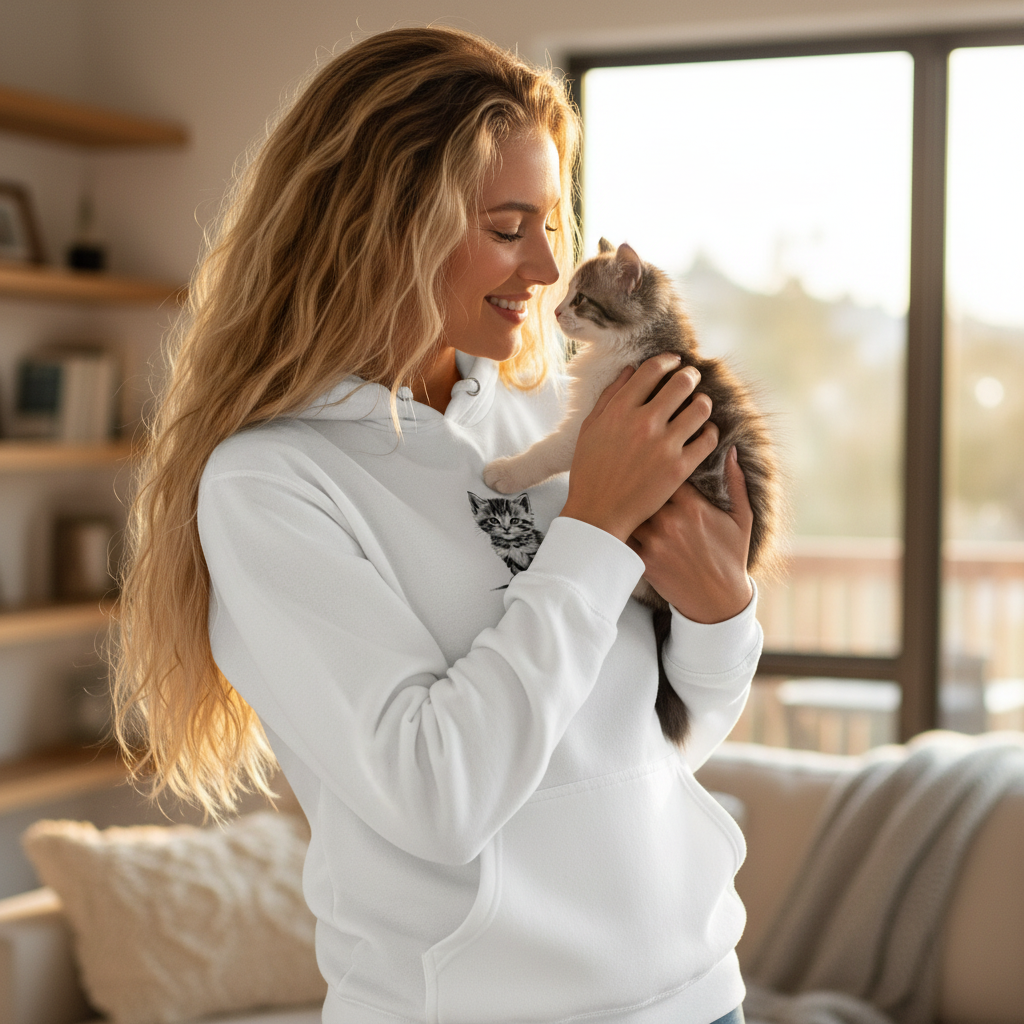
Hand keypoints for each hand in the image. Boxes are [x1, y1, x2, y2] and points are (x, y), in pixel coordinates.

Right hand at [560, 354, 718, 543]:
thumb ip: (609, 397)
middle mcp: (644, 422)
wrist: (598, 514)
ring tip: (700, 405)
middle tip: (692, 379)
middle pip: (682, 382)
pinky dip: (710, 432)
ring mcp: (664, 445)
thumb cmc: (590, 471)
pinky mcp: (679, 468)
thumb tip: (631, 370)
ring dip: (703, 402)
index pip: (652, 369)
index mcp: (620, 410)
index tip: (674, 361)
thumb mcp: (590, 429)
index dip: (667, 360)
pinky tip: (704, 432)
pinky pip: (708, 439)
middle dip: (690, 376)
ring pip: (700, 408)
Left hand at [628, 446, 753, 622]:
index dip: (658, 466)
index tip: (655, 464)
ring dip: (627, 505)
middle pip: (641, 488)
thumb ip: (736, 481)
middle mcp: (671, 521)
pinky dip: (620, 528)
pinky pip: (623, 536)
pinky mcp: (643, 560)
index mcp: (693, 506)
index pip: (665, 470)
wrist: (718, 600)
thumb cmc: (731, 556)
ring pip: (628, 510)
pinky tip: (619, 521)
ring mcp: (655, 542)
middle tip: (633, 476)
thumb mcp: (742, 517)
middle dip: (638, 483)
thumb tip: (730, 449)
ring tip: (623, 498)